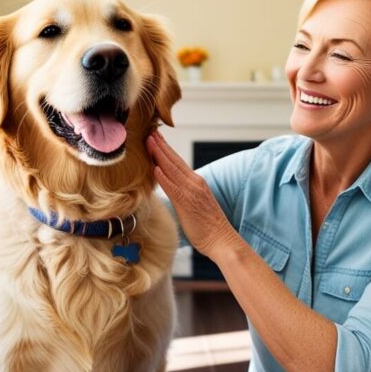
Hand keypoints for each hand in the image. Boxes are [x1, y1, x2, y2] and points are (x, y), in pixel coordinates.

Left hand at [147, 130, 242, 260]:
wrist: (221, 239)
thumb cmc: (208, 226)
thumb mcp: (195, 203)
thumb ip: (184, 193)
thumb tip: (172, 188)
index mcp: (195, 182)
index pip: (178, 162)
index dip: (165, 149)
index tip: (156, 138)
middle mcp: (194, 183)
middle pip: (174, 161)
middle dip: (161, 146)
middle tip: (149, 132)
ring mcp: (191, 192)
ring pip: (172, 169)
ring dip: (159, 155)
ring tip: (149, 142)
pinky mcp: (187, 203)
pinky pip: (173, 187)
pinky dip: (164, 177)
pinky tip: (155, 168)